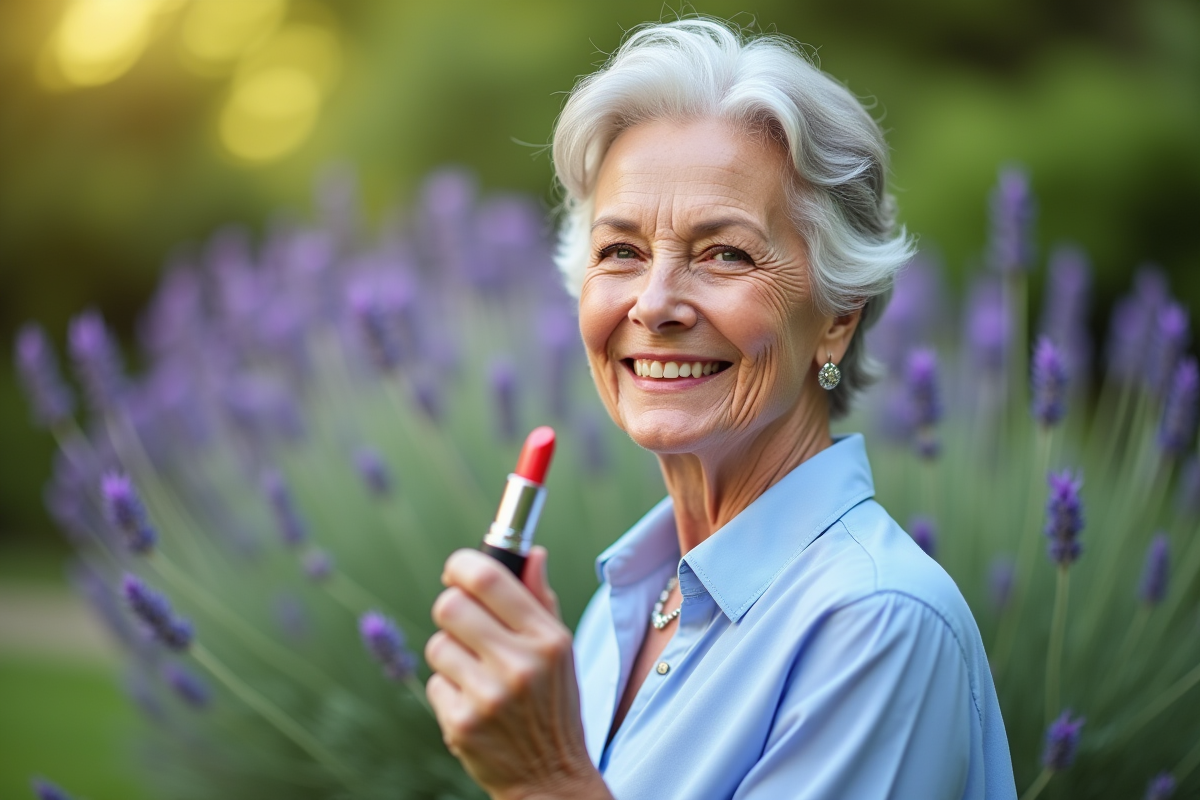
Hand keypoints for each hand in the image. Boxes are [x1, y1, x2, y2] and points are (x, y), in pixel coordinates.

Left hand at [426, 547, 609, 799]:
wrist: (551, 779)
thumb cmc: (554, 706)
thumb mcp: (561, 652)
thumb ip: (541, 600)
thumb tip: (532, 553)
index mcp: (546, 639)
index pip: (488, 578)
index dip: (461, 565)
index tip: (457, 572)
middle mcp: (519, 664)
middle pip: (450, 607)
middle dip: (451, 611)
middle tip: (463, 625)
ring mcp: (488, 696)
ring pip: (437, 646)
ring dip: (449, 655)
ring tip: (475, 673)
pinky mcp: (462, 724)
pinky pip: (434, 684)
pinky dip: (448, 690)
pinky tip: (472, 703)